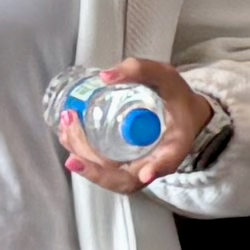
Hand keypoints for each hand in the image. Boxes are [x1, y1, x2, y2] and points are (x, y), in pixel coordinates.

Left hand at [60, 55, 216, 195]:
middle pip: (127, 179)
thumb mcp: (166, 77)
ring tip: (66, 132)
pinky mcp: (124, 165)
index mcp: (176, 144)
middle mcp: (156, 164)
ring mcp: (137, 168)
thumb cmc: (177, 98)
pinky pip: (104, 170)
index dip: (157, 167)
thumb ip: (141, 70)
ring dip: (84, 161)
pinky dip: (84, 157)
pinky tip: (68, 137)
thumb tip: (104, 77)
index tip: (145, 173)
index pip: (169, 161)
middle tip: (73, 148)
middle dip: (96, 169)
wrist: (183, 114)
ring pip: (111, 177)